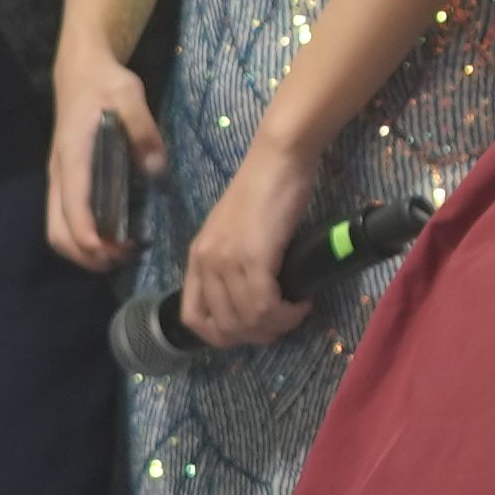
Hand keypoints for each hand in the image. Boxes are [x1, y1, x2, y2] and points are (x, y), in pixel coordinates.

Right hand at [43, 57, 163, 269]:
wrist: (80, 69)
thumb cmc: (104, 82)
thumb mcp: (129, 96)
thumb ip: (143, 130)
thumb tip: (157, 168)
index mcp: (72, 158)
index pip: (73, 210)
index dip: (88, 239)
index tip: (112, 254)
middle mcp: (60, 174)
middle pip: (57, 231)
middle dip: (84, 254)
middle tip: (121, 261)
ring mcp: (59, 178)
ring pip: (57, 228)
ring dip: (82, 249)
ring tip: (117, 254)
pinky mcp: (65, 178)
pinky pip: (63, 217)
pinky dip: (81, 235)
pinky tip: (109, 235)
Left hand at [182, 144, 315, 350]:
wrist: (278, 158)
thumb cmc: (264, 188)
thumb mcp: (237, 230)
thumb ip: (234, 260)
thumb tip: (253, 295)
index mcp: (198, 257)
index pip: (194, 318)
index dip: (222, 335)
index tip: (251, 329)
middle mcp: (206, 262)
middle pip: (225, 327)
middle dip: (257, 334)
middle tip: (283, 322)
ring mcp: (227, 260)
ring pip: (247, 320)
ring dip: (276, 325)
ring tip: (295, 312)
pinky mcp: (253, 256)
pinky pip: (264, 305)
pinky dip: (286, 313)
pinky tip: (301, 303)